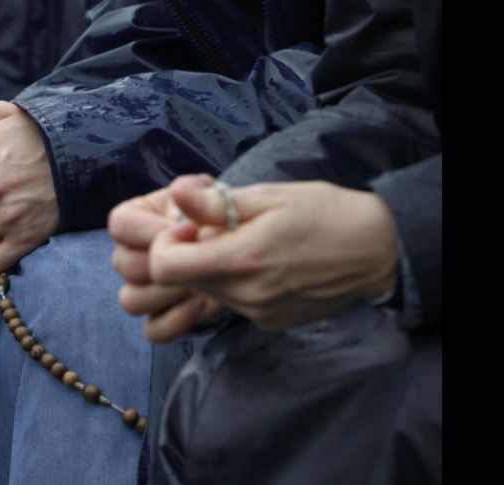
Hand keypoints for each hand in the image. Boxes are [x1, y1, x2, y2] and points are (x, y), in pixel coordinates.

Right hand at [108, 178, 221, 341]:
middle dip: (162, 263)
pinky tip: (201, 303)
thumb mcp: (221, 198)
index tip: (189, 229)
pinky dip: (174, 322)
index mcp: (138, 218)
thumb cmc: (229, 216)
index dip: (148, 230)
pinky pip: (153, 330)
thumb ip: (201, 193)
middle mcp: (131, 253)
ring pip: (132, 300)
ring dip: (166, 292)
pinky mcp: (162, 316)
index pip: (120, 224)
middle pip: (124, 265)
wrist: (250, 248)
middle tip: (199, 257)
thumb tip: (179, 191)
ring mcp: (143, 288)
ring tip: (201, 281)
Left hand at [149, 175, 398, 331]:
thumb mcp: (271, 197)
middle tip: (221, 228)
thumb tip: (175, 194)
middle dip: (191, 253)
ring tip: (248, 244)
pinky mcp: (270, 323)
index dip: (166, 244)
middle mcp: (245, 296)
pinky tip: (268, 265)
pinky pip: (235, 303)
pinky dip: (238, 283)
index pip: (164, 268)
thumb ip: (216, 203)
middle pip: (185, 281)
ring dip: (214, 268)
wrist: (378, 251)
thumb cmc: (326, 213)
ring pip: (209, 292)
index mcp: (240, 261)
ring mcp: (258, 315)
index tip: (191, 226)